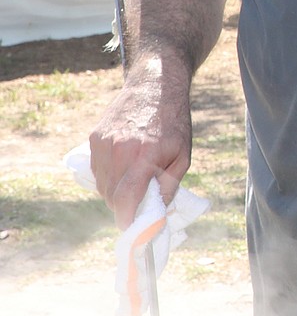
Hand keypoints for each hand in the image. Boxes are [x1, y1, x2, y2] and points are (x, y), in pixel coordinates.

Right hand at [89, 72, 191, 228]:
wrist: (154, 86)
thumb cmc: (174, 122)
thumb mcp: (182, 155)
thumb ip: (169, 186)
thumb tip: (156, 213)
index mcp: (143, 155)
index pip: (126, 199)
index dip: (127, 219)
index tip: (132, 229)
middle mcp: (118, 150)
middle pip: (112, 196)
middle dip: (124, 208)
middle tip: (138, 208)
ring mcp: (103, 143)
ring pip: (102, 185)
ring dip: (114, 194)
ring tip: (133, 185)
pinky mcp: (94, 137)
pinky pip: (97, 169)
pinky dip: (108, 176)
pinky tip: (123, 169)